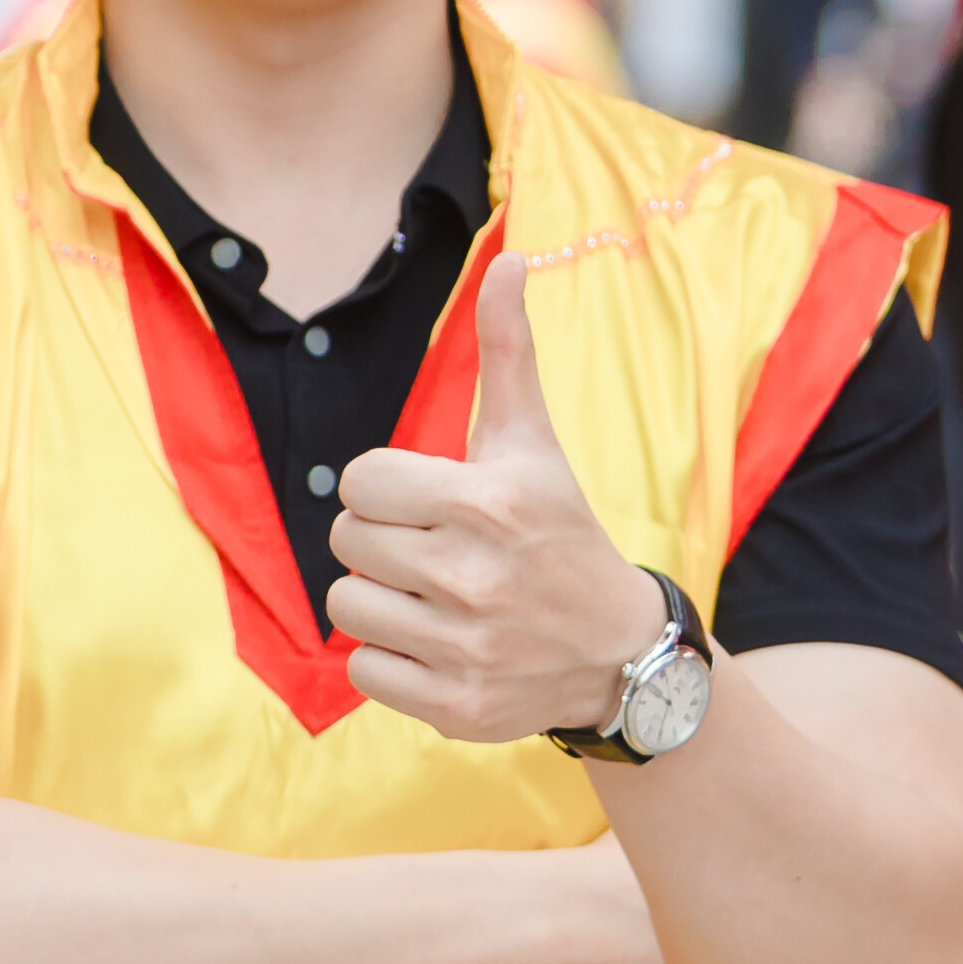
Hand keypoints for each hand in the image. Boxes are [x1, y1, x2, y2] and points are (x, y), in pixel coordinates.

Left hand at [325, 259, 666, 744]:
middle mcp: (475, 576)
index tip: (429, 501)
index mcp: (487, 502)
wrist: (617, 651)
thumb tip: (512, 259)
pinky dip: (390, 660)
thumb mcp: (532, 443)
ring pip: (345, 606)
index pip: (360, 482)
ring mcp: (466, 646)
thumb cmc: (559, 532)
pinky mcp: (456, 705)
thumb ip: (509, 351)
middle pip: (346, 542)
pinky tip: (438, 644)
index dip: (386, 488)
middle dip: (381, 542)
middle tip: (432, 551)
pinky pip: (364, 670)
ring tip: (432, 598)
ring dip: (379, 600)